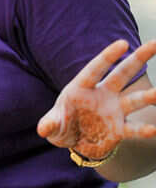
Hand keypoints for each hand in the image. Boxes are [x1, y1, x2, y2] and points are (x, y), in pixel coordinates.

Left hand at [37, 40, 155, 160]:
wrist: (74, 144)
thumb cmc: (61, 127)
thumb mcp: (52, 126)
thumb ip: (49, 124)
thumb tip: (43, 129)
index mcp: (82, 88)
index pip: (96, 68)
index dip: (108, 56)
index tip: (123, 43)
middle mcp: (102, 95)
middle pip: (122, 74)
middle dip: (138, 59)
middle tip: (155, 44)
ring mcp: (113, 111)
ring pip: (134, 100)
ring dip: (148, 97)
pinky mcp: (120, 129)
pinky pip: (133, 128)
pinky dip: (143, 130)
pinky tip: (153, 130)